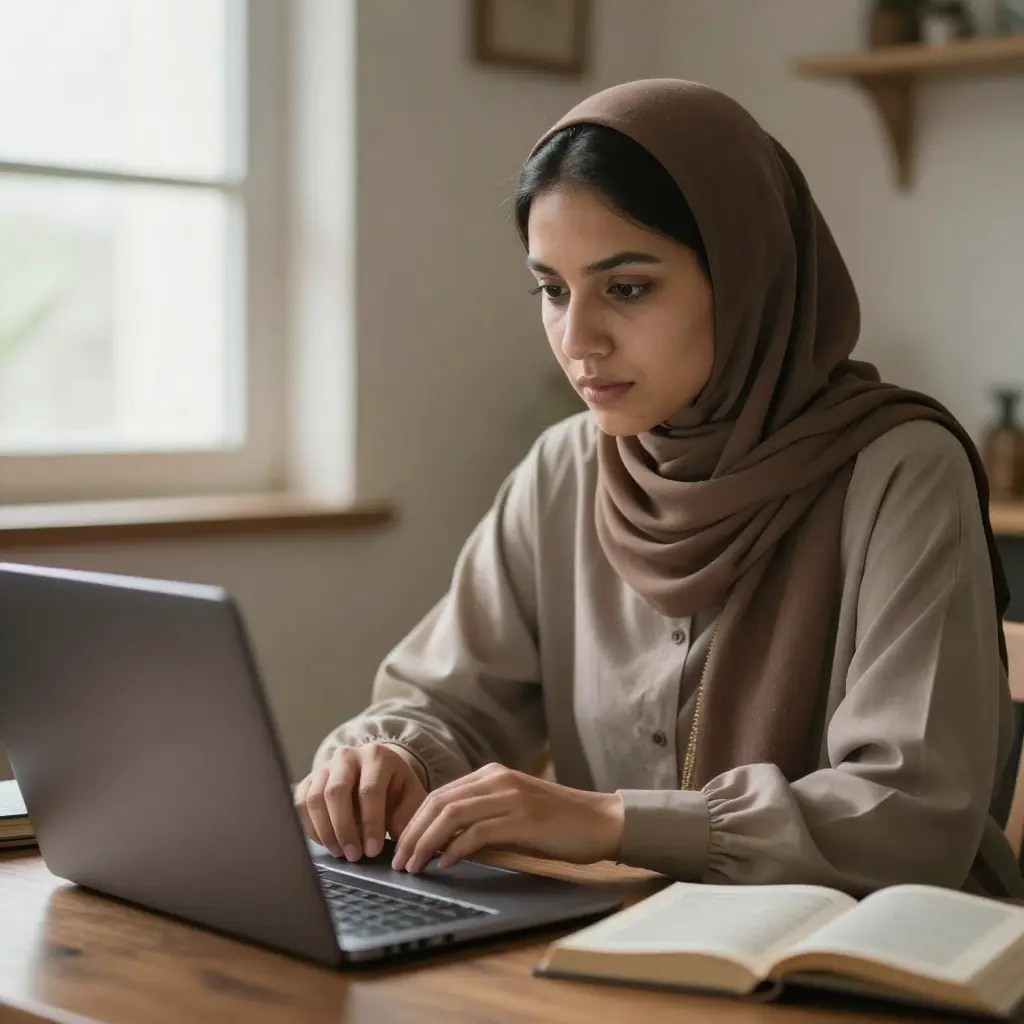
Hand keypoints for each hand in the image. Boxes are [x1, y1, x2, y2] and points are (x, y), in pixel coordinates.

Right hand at [294, 743, 426, 861]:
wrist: (378, 773)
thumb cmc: (396, 789)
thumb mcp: (411, 798)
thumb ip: (406, 817)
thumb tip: (398, 845)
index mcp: (377, 756)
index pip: (369, 790)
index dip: (370, 823)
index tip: (373, 851)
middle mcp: (348, 756)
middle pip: (336, 792)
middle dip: (344, 829)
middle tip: (354, 856)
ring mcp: (325, 766)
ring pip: (315, 798)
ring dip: (326, 831)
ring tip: (341, 853)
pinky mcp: (309, 779)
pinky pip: (300, 803)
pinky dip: (310, 827)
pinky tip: (326, 843)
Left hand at [390, 763, 624, 873]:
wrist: (601, 821)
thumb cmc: (558, 823)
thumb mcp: (513, 812)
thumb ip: (483, 817)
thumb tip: (444, 842)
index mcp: (493, 775)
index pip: (440, 794)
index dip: (414, 820)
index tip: (400, 846)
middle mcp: (498, 780)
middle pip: (439, 802)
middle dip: (412, 832)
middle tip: (398, 860)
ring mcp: (511, 797)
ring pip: (452, 815)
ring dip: (426, 842)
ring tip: (414, 866)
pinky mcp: (523, 818)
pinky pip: (478, 832)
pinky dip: (456, 849)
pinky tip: (446, 865)